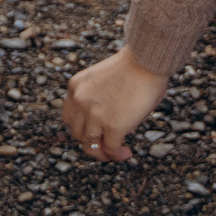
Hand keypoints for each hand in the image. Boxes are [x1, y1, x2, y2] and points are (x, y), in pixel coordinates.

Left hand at [62, 48, 168, 162]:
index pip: (69, 116)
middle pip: (77, 133)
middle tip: (105, 146)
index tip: (94, 132)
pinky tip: (126, 153)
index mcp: (75, 87)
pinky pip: (111, 148)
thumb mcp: (101, 80)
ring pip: (90, 145)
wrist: (146, 60)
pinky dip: (117, 155)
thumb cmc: (134, 66)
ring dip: (102, 153)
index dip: (81, 128)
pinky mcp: (113, 126)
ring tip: (116, 153)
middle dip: (91, 142)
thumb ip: (97, 99)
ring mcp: (95, 115)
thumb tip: (109, 121)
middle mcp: (80, 101)